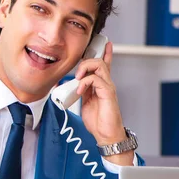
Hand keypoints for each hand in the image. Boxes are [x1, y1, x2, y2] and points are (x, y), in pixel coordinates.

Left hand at [74, 42, 133, 165]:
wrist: (105, 134)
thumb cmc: (97, 120)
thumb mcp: (85, 102)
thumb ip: (81, 91)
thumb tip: (71, 84)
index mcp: (101, 85)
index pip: (104, 65)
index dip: (105, 53)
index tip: (104, 44)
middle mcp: (106, 84)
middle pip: (99, 61)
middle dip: (86, 61)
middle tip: (76, 74)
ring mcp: (108, 87)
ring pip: (99, 66)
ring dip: (85, 69)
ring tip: (77, 79)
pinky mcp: (108, 93)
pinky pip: (96, 79)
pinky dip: (85, 82)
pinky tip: (80, 91)